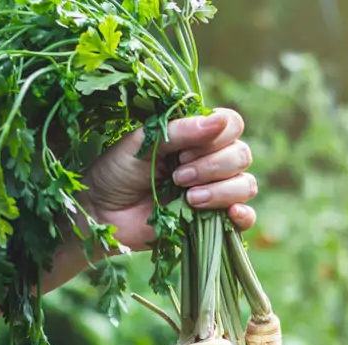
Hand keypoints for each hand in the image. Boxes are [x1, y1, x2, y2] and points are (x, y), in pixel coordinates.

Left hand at [80, 107, 257, 250]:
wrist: (101, 215)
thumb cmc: (116, 172)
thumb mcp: (143, 143)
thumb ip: (180, 131)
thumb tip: (220, 121)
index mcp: (195, 136)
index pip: (231, 125)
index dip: (216, 138)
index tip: (183, 152)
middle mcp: (209, 161)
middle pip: (241, 154)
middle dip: (212, 166)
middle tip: (178, 177)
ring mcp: (214, 191)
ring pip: (245, 184)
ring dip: (221, 190)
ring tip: (189, 198)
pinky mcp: (213, 221)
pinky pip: (246, 217)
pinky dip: (245, 215)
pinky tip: (229, 214)